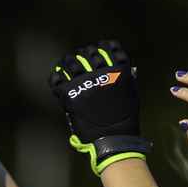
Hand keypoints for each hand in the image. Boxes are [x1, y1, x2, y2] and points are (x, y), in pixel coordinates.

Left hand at [47, 39, 148, 174]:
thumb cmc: (125, 123)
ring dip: (68, 61)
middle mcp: (102, 75)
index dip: (106, 46)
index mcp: (119, 73)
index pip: (113, 51)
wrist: (112, 140)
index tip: (100, 45)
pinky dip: (56, 76)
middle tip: (79, 55)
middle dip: (84, 53)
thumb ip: (128, 82)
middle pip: (90, 55)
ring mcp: (85, 84)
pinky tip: (56, 75)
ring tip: (64, 61)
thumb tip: (130, 70)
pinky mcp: (70, 95)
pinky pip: (58, 80)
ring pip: (72, 63)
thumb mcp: (132, 97)